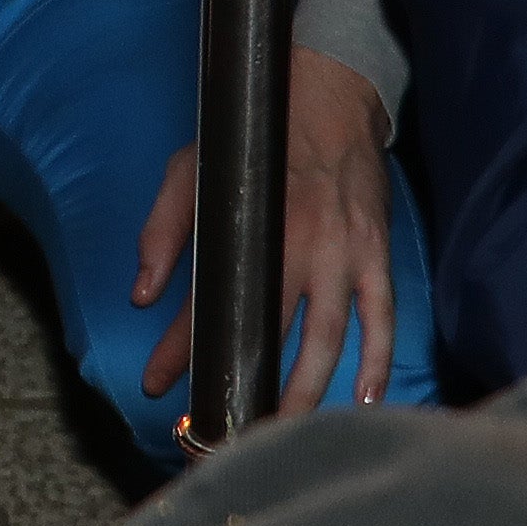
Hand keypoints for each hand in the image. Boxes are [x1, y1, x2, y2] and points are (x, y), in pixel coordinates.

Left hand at [130, 49, 403, 414]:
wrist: (327, 96)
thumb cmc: (252, 139)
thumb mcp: (189, 170)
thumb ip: (163, 232)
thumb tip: (144, 295)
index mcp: (244, 228)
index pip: (202, 304)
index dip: (177, 350)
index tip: (157, 386)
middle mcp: (296, 247)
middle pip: (266, 333)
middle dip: (242, 383)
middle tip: (224, 427)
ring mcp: (342, 254)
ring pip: (326, 339)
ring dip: (306, 390)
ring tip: (283, 428)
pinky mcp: (375, 254)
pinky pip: (381, 317)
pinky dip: (378, 359)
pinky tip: (365, 397)